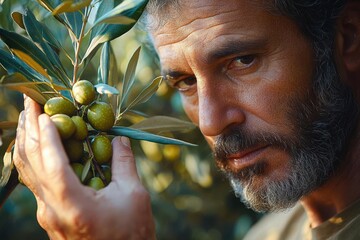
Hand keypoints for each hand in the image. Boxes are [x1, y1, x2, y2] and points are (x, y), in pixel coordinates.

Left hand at [13, 96, 155, 239]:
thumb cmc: (131, 233)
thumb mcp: (133, 195)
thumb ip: (124, 162)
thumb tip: (119, 137)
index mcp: (71, 203)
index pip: (50, 160)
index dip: (46, 132)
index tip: (44, 109)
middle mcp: (51, 208)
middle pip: (30, 162)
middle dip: (28, 128)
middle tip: (29, 101)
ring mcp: (47, 214)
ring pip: (28, 171)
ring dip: (27, 141)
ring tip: (28, 117)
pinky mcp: (51, 215)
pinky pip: (35, 181)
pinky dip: (34, 158)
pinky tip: (38, 146)